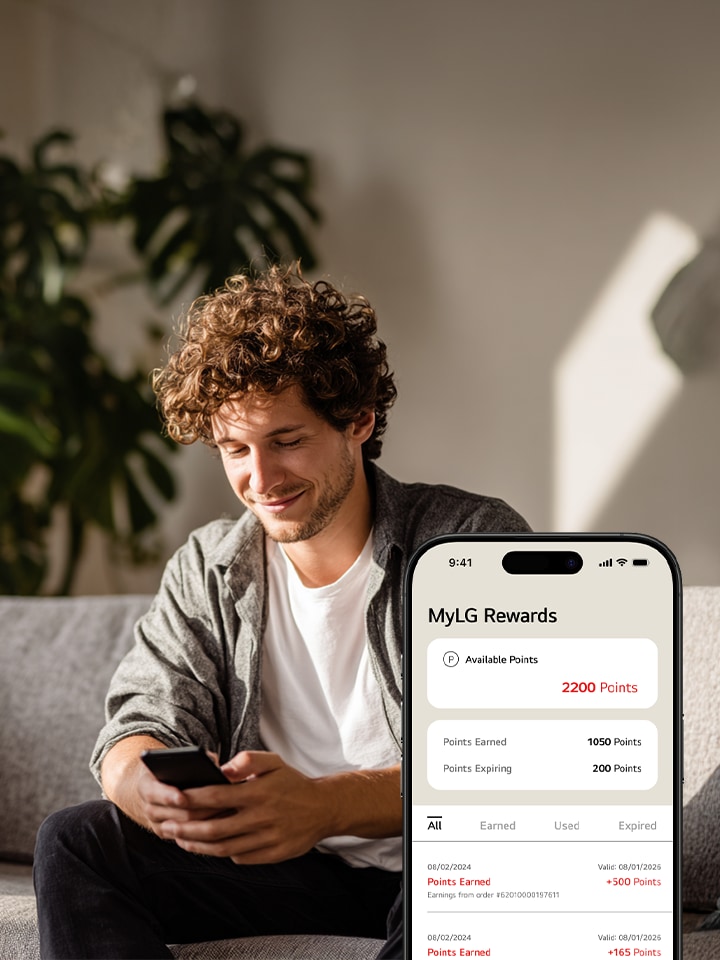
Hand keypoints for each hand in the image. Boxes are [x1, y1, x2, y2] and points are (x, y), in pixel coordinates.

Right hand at [101, 736, 221, 837]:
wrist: (161, 785)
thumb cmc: (176, 768)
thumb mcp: (180, 759)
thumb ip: (193, 760)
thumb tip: (211, 765)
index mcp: (146, 785)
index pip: (153, 792)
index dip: (168, 796)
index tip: (183, 797)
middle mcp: (148, 808)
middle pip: (172, 814)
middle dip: (196, 810)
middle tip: (217, 807)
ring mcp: (157, 824)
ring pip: (182, 829)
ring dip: (204, 822)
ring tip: (224, 814)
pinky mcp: (168, 834)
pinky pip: (185, 839)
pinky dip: (202, 833)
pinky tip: (221, 824)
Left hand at [158, 751, 329, 863]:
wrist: (324, 808)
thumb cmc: (292, 783)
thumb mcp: (274, 762)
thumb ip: (248, 760)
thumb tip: (222, 769)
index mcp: (258, 792)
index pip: (217, 797)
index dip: (193, 798)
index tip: (174, 798)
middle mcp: (261, 817)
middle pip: (215, 828)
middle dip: (186, 828)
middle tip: (167, 826)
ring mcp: (267, 838)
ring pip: (224, 847)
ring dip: (198, 846)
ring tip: (180, 840)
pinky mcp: (273, 854)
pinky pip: (240, 857)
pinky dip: (220, 853)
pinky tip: (207, 848)